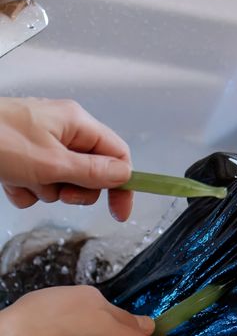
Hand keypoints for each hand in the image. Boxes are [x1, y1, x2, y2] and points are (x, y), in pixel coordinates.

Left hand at [0, 97, 132, 220]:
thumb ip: (93, 172)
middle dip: (74, 188)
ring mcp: (42, 144)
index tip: (119, 211)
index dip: (122, 184)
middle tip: (57, 188)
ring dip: (46, 189)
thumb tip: (125, 175)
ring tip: (24, 179)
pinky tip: (10, 181)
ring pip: (64, 181)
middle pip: (91, 172)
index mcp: (77, 123)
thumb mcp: (51, 163)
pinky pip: (39, 183)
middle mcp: (63, 131)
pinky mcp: (23, 157)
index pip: (118, 155)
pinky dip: (27, 188)